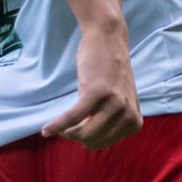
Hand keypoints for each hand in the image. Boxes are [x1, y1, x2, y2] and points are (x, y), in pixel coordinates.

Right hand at [45, 24, 142, 147]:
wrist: (107, 39)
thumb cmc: (107, 71)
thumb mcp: (117, 103)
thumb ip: (110, 123)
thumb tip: (88, 143)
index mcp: (134, 121)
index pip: (103, 143)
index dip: (86, 136)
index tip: (80, 123)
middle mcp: (128, 114)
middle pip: (92, 141)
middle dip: (75, 135)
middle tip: (66, 124)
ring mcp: (115, 104)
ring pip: (83, 134)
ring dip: (66, 132)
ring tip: (57, 126)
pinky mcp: (97, 93)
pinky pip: (72, 118)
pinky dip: (57, 126)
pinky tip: (46, 130)